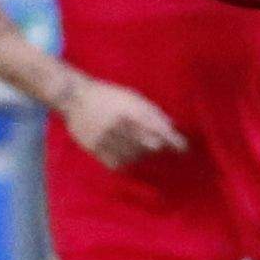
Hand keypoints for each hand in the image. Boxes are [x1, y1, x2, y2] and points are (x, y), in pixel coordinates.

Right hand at [51, 75, 184, 168]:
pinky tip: (124, 152)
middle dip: (157, 146)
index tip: (184, 150)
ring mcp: (107, 139)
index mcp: (132, 110)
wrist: (74, 98)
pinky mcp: (95, 149)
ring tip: (134, 143)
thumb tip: (172, 128)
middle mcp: (120, 125)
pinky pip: (118, 164)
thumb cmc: (109, 96)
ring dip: (140, 153)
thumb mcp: (133, 97)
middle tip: (155, 142)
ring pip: (135, 157)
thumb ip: (153, 112)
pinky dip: (125, 160)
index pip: (160, 130)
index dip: (175, 142)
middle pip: (150, 146)